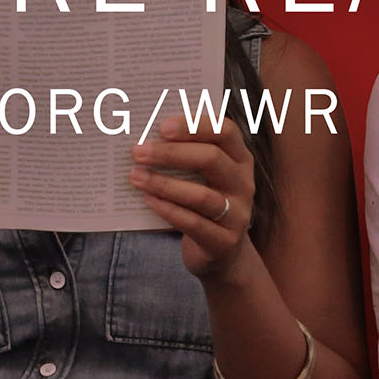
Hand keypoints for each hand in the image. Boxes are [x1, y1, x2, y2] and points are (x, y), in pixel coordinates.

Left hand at [130, 115, 256, 282]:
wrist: (220, 252)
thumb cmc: (202, 202)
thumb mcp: (201, 176)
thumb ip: (184, 156)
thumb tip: (145, 138)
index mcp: (239, 158)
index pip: (225, 131)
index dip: (194, 126)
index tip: (162, 127)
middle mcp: (243, 183)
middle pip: (211, 159)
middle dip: (171, 153)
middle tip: (138, 152)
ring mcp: (237, 214)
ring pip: (201, 195)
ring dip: (164, 184)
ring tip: (135, 176)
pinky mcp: (224, 242)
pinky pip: (194, 224)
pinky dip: (168, 210)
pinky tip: (148, 201)